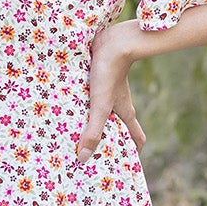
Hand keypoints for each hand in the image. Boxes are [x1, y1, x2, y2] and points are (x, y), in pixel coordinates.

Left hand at [76, 22, 145, 162]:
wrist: (113, 40)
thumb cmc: (109, 73)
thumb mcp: (100, 105)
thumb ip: (93, 130)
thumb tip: (83, 158)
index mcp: (125, 112)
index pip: (137, 137)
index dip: (134, 152)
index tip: (126, 165)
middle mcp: (120, 103)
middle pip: (119, 126)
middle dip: (111, 140)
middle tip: (95, 154)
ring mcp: (110, 91)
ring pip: (106, 112)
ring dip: (95, 122)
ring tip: (77, 134)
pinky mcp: (99, 78)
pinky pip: (94, 97)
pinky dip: (86, 106)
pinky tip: (70, 109)